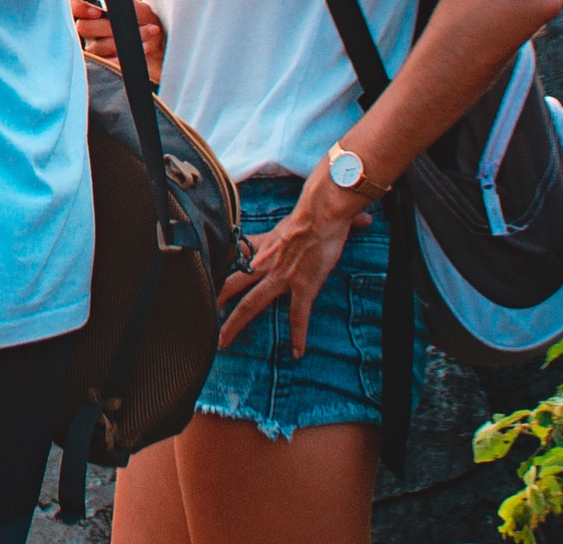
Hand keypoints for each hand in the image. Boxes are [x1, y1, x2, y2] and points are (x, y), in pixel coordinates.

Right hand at [71, 0, 164, 78]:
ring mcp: (95, 50)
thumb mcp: (134, 6)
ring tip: (147, 34)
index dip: (80, 8)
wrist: (164, 45)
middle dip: (110, 26)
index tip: (98, 11)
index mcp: (91, 12)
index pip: (73, 7)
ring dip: (125, 40)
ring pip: (98, 46)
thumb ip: (116, 1)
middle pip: (84, 28)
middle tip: (132, 24)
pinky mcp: (106, 67)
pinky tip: (143, 48)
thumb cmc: (147, 22)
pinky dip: (126, 56)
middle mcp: (88, 31)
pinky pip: (108, 63)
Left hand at [215, 160, 373, 354]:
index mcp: (263, 246)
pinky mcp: (301, 286)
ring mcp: (281, 277)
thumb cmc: (315, 211)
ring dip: (234, 324)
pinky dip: (298, 335)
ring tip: (222, 342)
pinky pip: (297, 316)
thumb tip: (360, 218)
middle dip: (215, 300)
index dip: (223, 271)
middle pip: (232, 284)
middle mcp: (265, 263)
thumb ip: (316, 222)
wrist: (321, 213)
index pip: (237, 259)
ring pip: (250, 304)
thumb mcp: (301, 218)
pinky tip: (298, 352)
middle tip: (202, 316)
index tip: (211, 281)